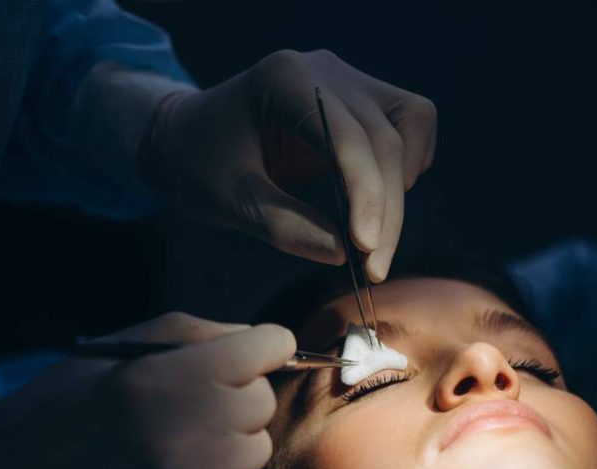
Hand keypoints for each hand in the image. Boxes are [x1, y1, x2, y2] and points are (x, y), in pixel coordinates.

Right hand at [0, 313, 294, 468]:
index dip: (262, 346)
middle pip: (263, 400)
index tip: (250, 352)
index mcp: (166, 377)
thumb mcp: (102, 352)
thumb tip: (251, 337)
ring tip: (180, 442)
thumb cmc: (47, 416)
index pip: (268, 347)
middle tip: (192, 402)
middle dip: (238, 394)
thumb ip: (185, 334)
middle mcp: (192, 430)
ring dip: (231, 441)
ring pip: (257, 449)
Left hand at [139, 49, 436, 281]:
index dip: (366, 194)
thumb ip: (281, 225)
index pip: (346, 136)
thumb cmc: (196, 164)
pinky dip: (406, 166)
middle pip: (384, 137)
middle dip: (386, 208)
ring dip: (402, 186)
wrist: (185, 137)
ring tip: (375, 237)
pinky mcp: (361, 100)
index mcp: (284, 81)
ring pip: (410, 124)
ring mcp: (347, 81)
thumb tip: (341, 254)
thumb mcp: (227, 200)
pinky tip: (377, 203)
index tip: (367, 249)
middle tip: (374, 269)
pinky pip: (410, 124)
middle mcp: (324, 71)